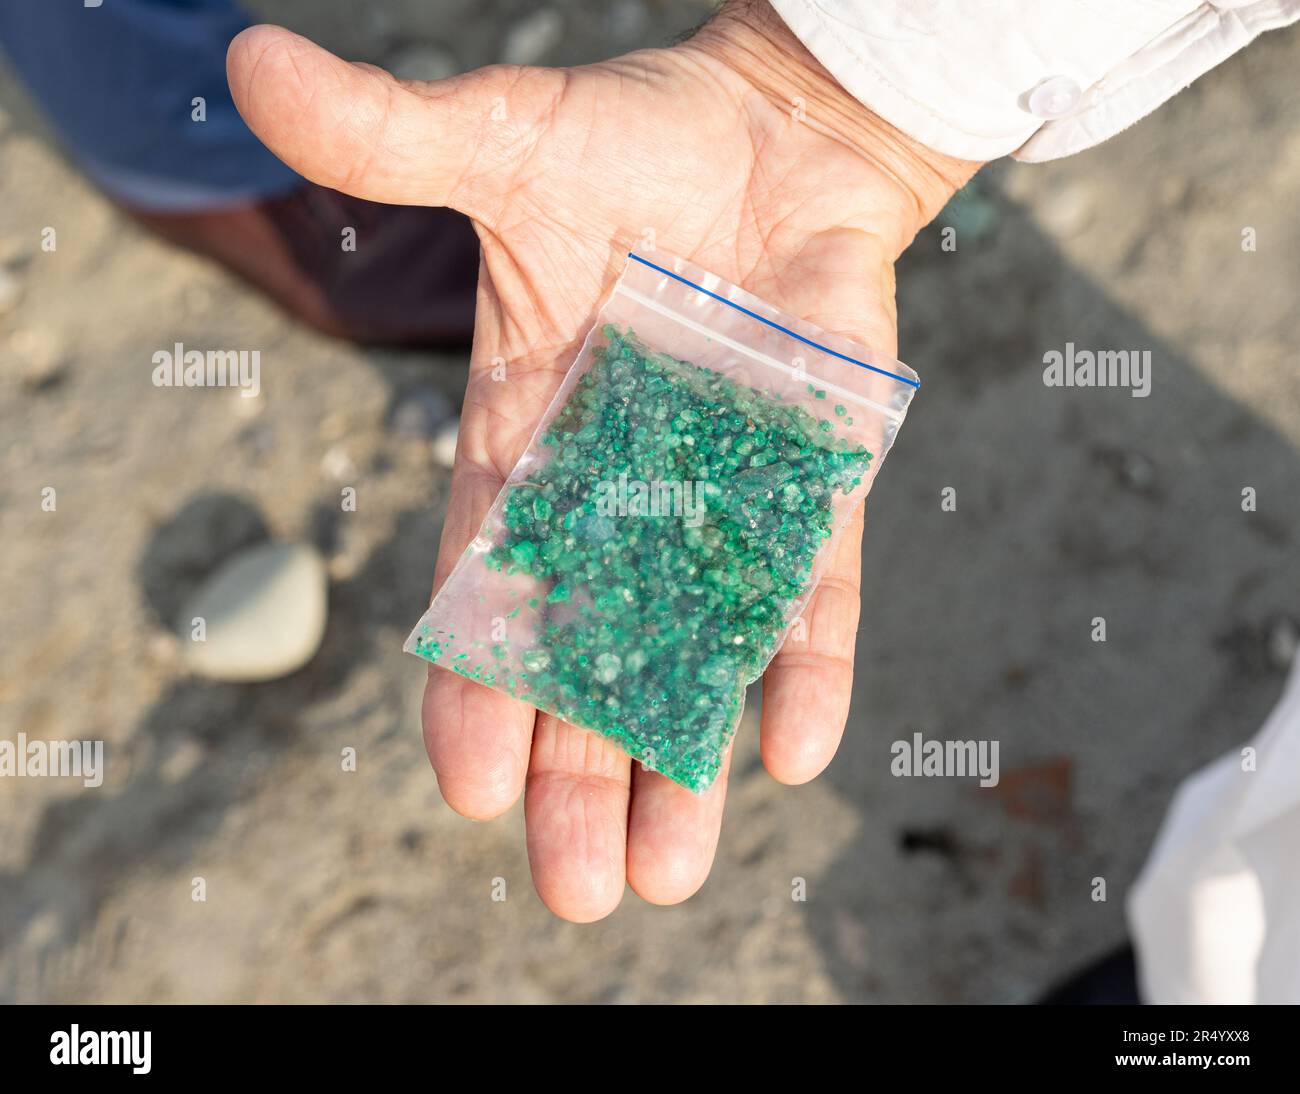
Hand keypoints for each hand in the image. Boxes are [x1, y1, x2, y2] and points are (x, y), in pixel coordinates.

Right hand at [228, 0, 977, 919]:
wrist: (769, 131)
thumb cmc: (628, 139)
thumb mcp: (503, 140)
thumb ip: (392, 139)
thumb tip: (249, 62)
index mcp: (528, 440)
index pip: (489, 585)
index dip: (479, 685)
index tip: (471, 785)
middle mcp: (621, 490)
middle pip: (591, 656)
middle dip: (579, 769)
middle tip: (573, 888)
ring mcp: (722, 492)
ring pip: (699, 647)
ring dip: (684, 756)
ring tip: (667, 873)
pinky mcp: (817, 476)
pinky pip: (814, 586)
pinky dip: (805, 659)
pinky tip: (793, 748)